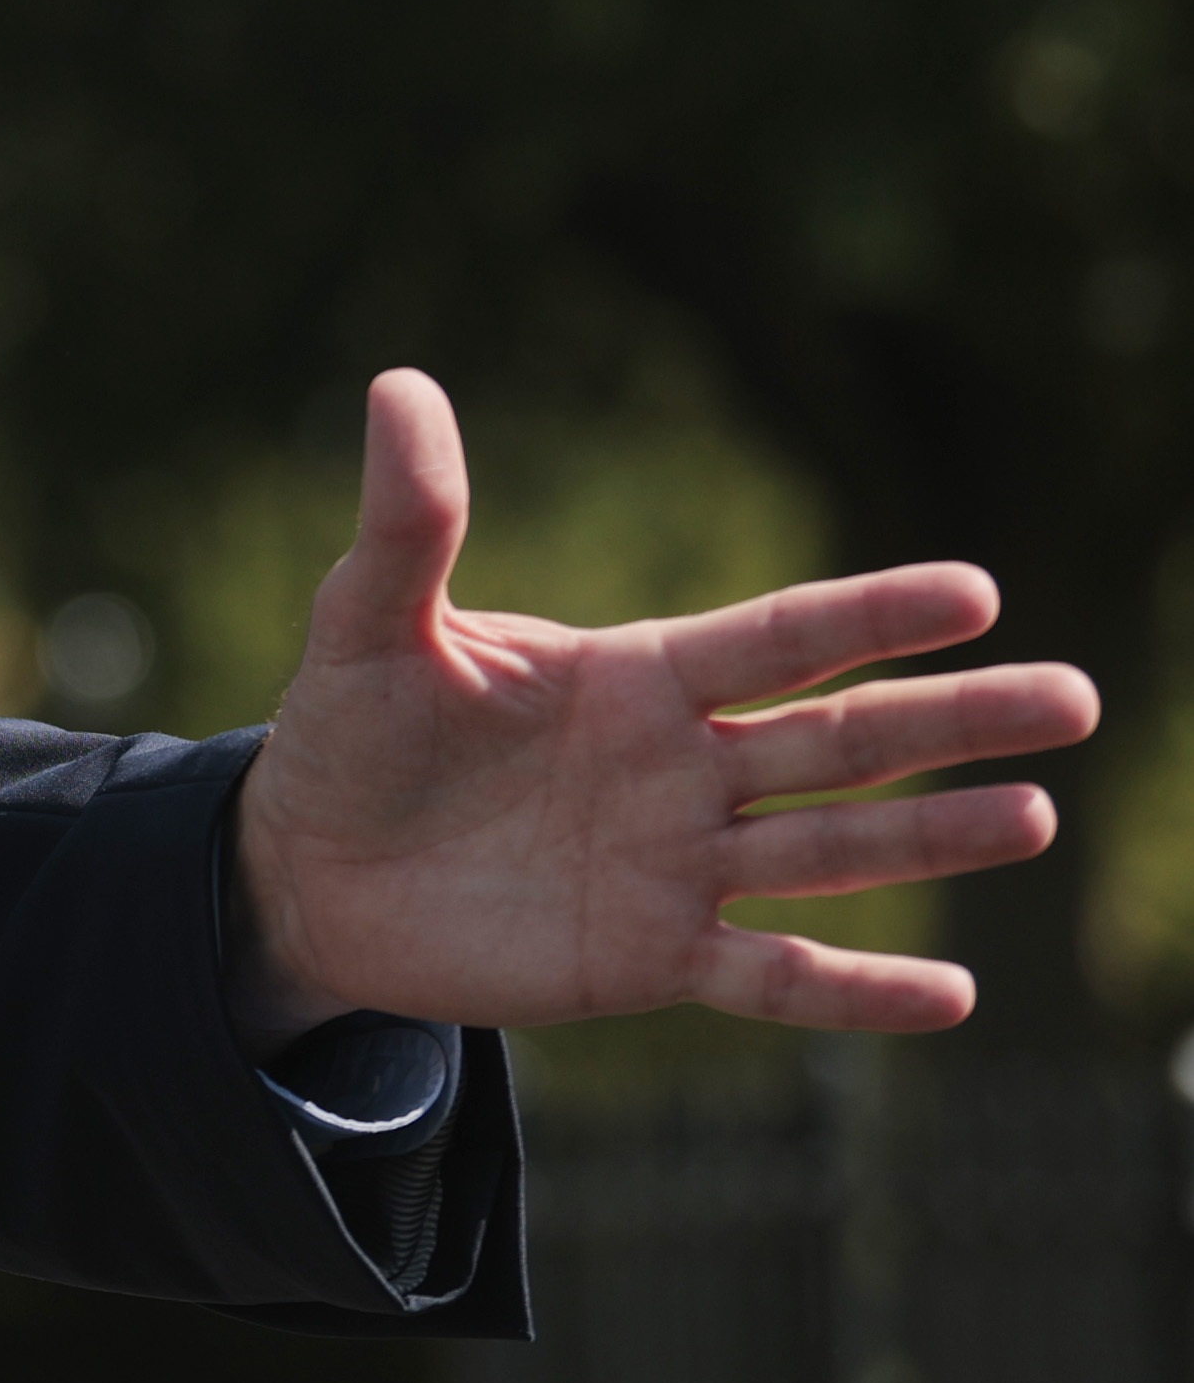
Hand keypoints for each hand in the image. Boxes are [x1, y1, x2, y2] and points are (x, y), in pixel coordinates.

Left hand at [227, 369, 1099, 1041]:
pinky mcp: (651, 958)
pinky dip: (857, 991)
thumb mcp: (371, 621)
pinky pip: (772, 978)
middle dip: (953, 720)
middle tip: (1074, 699)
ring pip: (832, 851)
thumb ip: (410, 519)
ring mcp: (679, 866)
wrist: (308, 868)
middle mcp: (684, 769)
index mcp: (638, 677)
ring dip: (931, 838)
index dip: (873, 615)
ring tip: (1034, 816)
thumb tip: (399, 385)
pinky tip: (951, 997)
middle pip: (843, 740)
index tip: (976, 591)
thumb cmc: (350, 732)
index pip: (780, 637)